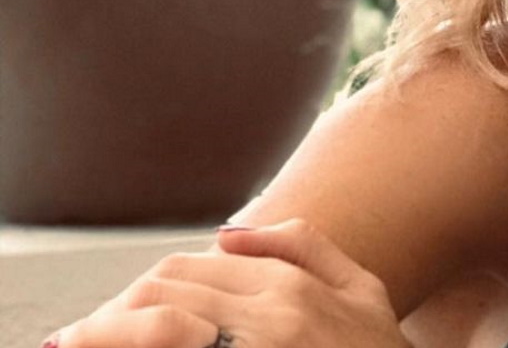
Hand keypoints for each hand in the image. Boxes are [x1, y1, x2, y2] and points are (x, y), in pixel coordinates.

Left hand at [46, 218, 404, 347]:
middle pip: (163, 290)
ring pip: (159, 318)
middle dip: (116, 311)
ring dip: (113, 330)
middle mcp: (271, 312)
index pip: (190, 267)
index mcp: (292, 284)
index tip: (115, 320)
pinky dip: (140, 346)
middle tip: (88, 336)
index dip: (144, 291)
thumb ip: (306, 247)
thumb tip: (230, 230)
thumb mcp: (362, 293)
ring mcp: (257, 347)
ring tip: (85, 345)